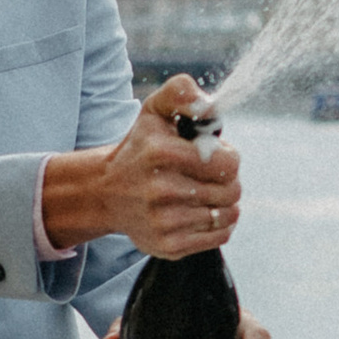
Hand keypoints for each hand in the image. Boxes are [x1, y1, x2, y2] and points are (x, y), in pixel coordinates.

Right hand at [44, 74, 239, 257]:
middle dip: (227, 180)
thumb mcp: (155, 110)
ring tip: (202, 193)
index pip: (228, 162)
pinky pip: (219, 236)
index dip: (227, 156)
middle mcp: (160, 190)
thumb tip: (208, 105)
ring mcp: (164, 222)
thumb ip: (181, 92)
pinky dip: (217, 224)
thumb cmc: (141, 148)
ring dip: (223, 202)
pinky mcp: (169, 246)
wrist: (107, 192)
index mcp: (161, 153)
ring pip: (228, 214)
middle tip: (207, 175)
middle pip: (232, 190)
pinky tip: (199, 212)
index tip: (212, 155)